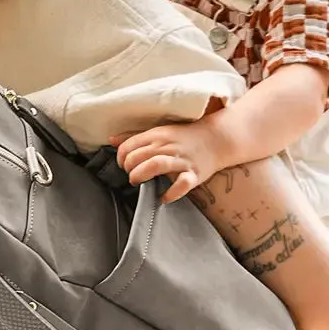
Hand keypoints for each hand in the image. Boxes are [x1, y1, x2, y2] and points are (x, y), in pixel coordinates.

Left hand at [110, 118, 231, 203]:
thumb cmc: (184, 136)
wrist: (217, 139)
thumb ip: (135, 137)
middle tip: (131, 175)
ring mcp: (182, 160)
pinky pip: (182, 184)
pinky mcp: (194, 174)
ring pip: (156, 165)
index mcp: (157, 135)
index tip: (123, 165)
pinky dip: (171, 193)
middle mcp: (168, 146)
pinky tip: (163, 198)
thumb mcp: (158, 132)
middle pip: (139, 156)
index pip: (129, 146)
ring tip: (137, 181)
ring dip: (141, 175)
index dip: (120, 158)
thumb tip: (111, 140)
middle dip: (128, 168)